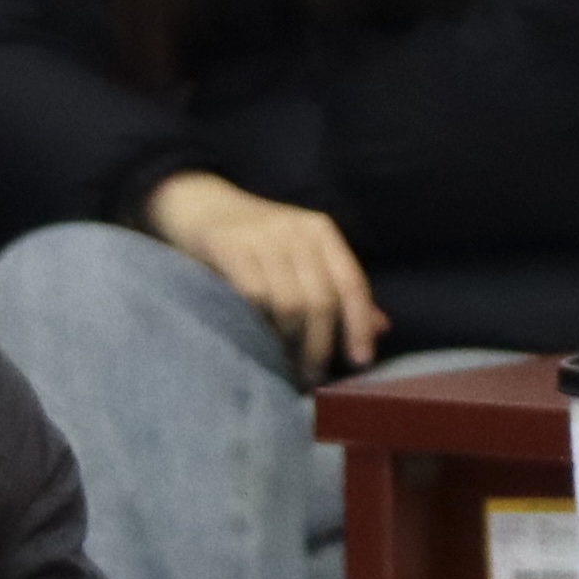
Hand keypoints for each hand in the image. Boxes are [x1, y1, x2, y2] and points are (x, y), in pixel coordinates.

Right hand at [140, 171, 384, 375]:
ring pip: (289, 304)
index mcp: (320, 230)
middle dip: (319, 344)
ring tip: (285, 363)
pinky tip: (258, 338)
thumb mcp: (300, 255)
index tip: (360, 361)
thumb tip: (381, 327)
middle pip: (321, 300)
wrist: (197, 203)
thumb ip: (335, 287)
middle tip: (312, 374)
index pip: (351, 283)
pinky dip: (259, 324)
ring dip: (289, 342)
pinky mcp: (228, 246)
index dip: (359, 325)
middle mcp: (295, 229)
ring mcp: (261, 237)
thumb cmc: (254, 239)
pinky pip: (253, 296)